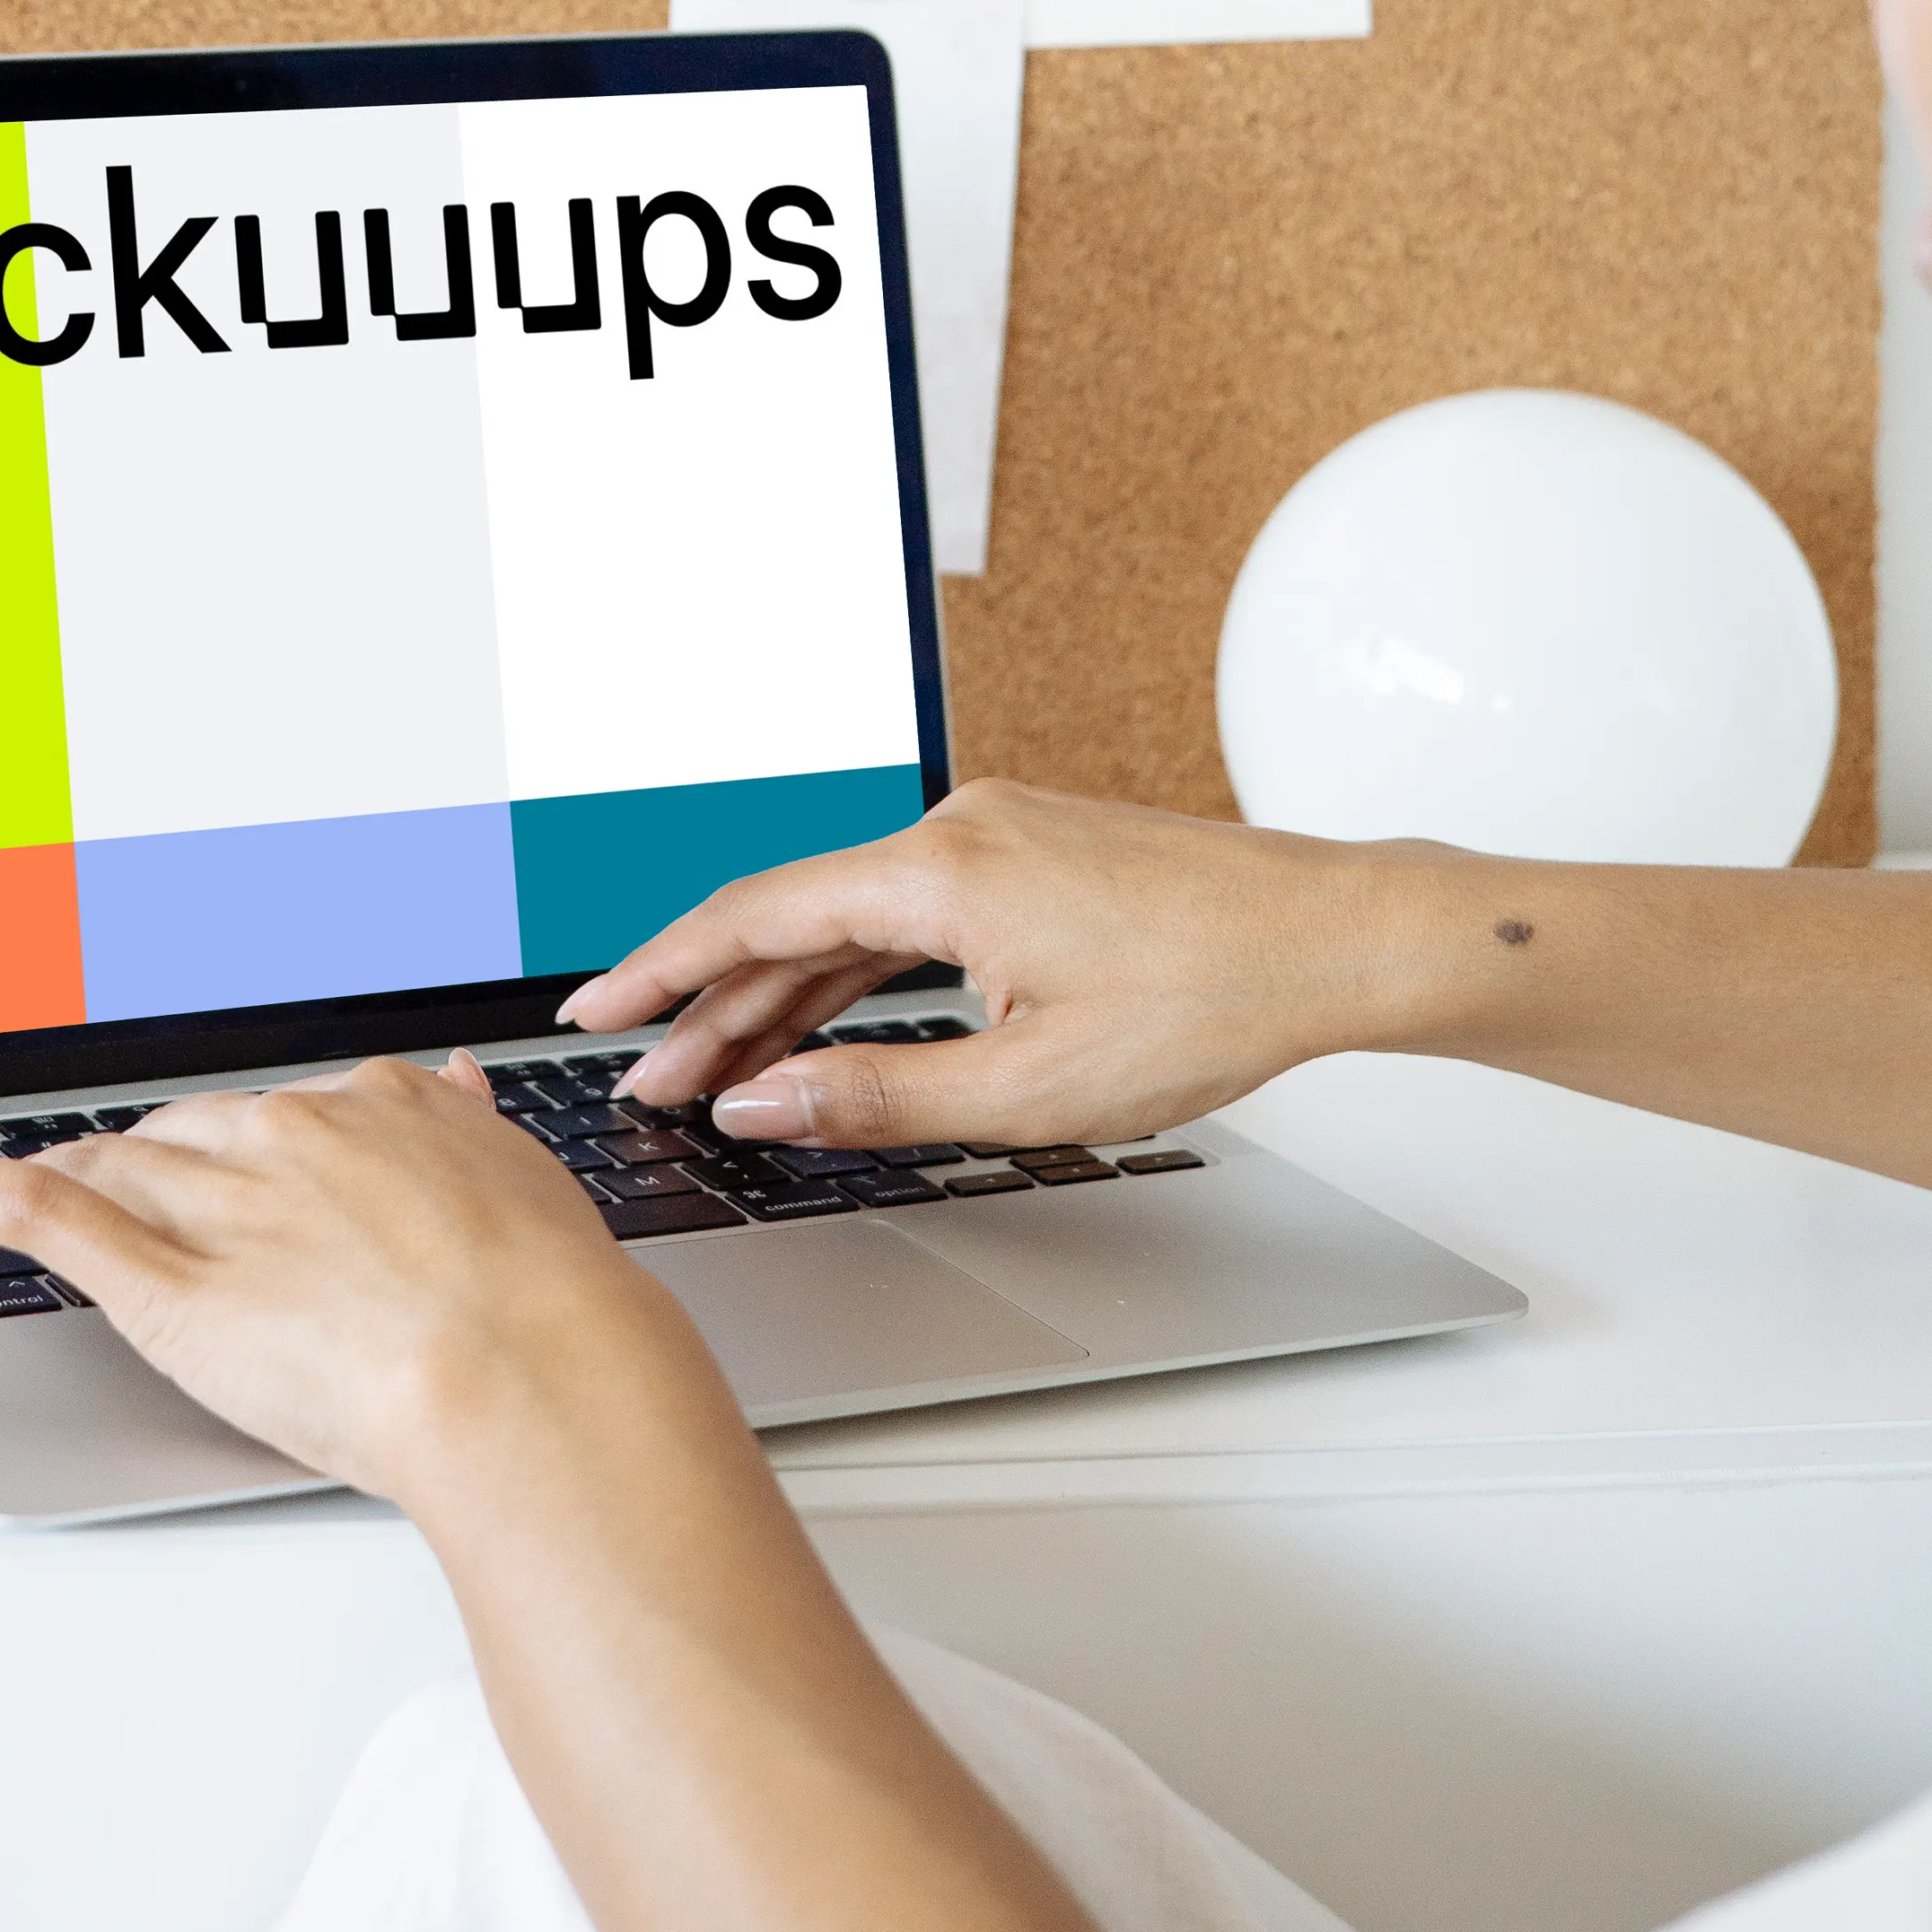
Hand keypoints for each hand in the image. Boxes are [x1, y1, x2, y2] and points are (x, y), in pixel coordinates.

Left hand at [0, 1055, 688, 1507]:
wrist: (530, 1375)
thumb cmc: (549, 1314)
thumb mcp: (529, 1190)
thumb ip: (473, 1131)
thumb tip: (457, 1083)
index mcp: (379, 1109)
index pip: (282, 1117)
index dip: (249, 1155)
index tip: (235, 1170)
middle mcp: (287, 1134)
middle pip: (188, 1136)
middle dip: (155, 1171)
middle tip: (130, 1211)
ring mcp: (218, 1198)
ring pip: (116, 1167)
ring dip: (63, 1175)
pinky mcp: (157, 1271)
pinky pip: (34, 1209)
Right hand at [564, 775, 1408, 1153]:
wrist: (1336, 937)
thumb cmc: (1213, 999)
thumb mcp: (1031, 1088)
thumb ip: (876, 1097)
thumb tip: (762, 1102)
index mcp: (941, 870)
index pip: (755, 916)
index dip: (662, 968)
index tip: (596, 1012)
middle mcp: (956, 829)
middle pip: (792, 919)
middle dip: (710, 1005)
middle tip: (647, 1081)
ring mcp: (996, 836)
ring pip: (849, 921)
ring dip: (780, 996)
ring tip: (716, 1071)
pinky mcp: (1030, 856)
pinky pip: (906, 914)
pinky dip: (852, 974)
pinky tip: (821, 1028)